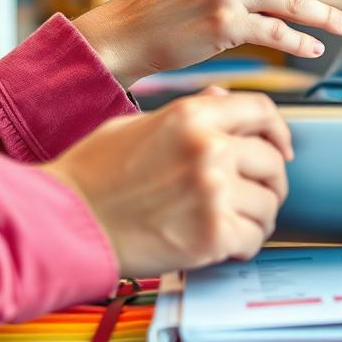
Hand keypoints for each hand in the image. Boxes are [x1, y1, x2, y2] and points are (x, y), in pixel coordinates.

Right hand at [42, 87, 290, 276]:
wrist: (61, 223)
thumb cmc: (93, 175)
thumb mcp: (140, 125)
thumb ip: (190, 111)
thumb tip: (224, 96)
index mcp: (193, 115)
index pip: (262, 111)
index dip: (277, 131)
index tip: (279, 149)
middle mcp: (210, 148)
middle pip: (272, 161)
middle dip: (269, 181)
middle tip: (257, 195)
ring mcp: (214, 191)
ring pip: (269, 203)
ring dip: (258, 216)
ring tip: (238, 223)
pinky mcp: (211, 234)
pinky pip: (253, 239)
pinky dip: (245, 245)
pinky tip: (227, 245)